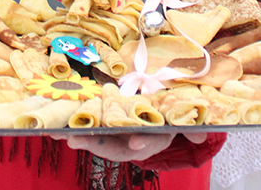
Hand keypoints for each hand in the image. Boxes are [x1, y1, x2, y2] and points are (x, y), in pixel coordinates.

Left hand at [49, 130, 207, 161]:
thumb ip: (192, 127)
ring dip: (78, 138)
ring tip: (60, 133)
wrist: (162, 115)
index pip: (150, 142)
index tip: (135, 144)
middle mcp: (134, 142)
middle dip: (95, 144)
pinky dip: (74, 129)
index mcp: (155, 138)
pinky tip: (57, 127)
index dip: (143, 143)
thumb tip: (204, 134)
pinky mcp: (105, 130)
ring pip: (98, 142)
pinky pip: (89, 132)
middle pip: (115, 147)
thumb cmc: (170, 113)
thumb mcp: (183, 119)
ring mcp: (119, 137)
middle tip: (76, 139)